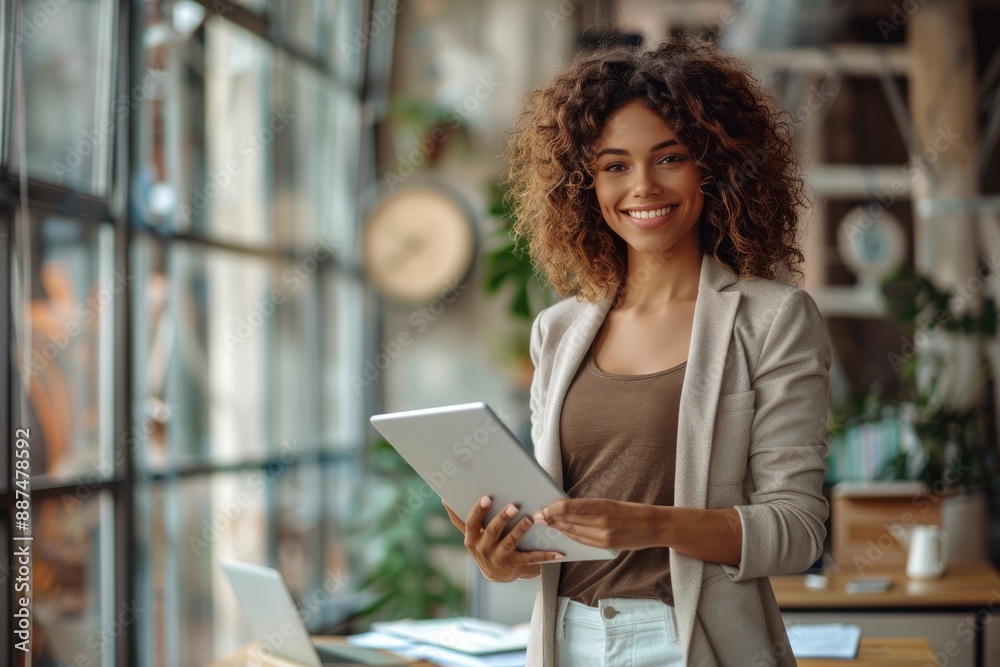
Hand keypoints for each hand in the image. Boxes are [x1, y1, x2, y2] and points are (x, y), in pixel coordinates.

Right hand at [443, 496, 564, 582]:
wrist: (497, 573)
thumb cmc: (484, 544)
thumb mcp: (471, 534)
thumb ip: (459, 518)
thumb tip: (444, 498)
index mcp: (471, 539)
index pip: (471, 524)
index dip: (478, 511)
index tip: (487, 497)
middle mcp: (482, 550)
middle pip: (491, 531)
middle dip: (502, 518)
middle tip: (514, 505)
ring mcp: (498, 559)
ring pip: (510, 543)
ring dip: (520, 530)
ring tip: (529, 518)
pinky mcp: (514, 567)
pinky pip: (530, 559)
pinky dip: (545, 555)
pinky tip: (558, 552)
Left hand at [533, 498, 665, 550]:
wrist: (655, 526)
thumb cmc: (632, 511)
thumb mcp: (611, 503)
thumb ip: (590, 506)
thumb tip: (566, 507)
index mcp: (603, 505)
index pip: (570, 507)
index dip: (553, 509)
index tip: (543, 508)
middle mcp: (602, 522)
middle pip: (569, 520)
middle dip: (551, 519)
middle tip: (537, 516)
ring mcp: (604, 536)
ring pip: (573, 532)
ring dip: (558, 528)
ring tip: (546, 523)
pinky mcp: (606, 546)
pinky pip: (582, 541)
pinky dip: (570, 535)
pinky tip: (563, 531)